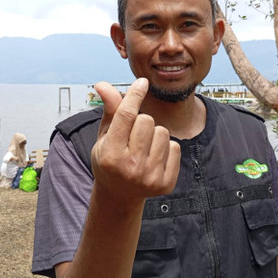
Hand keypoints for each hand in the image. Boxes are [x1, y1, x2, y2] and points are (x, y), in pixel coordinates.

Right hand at [91, 78, 180, 205]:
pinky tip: (154, 158)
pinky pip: (175, 147)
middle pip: (147, 120)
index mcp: (110, 155)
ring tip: (143, 147)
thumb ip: (109, 110)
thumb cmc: (110, 159)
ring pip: (163, 132)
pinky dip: (166, 147)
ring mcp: (149, 177)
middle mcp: (130, 167)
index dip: (134, 95)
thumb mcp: (104, 136)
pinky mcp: (165, 184)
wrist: (119, 195)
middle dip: (141, 121)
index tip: (142, 82)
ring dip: (154, 134)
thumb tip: (102, 84)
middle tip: (133, 136)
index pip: (126, 115)